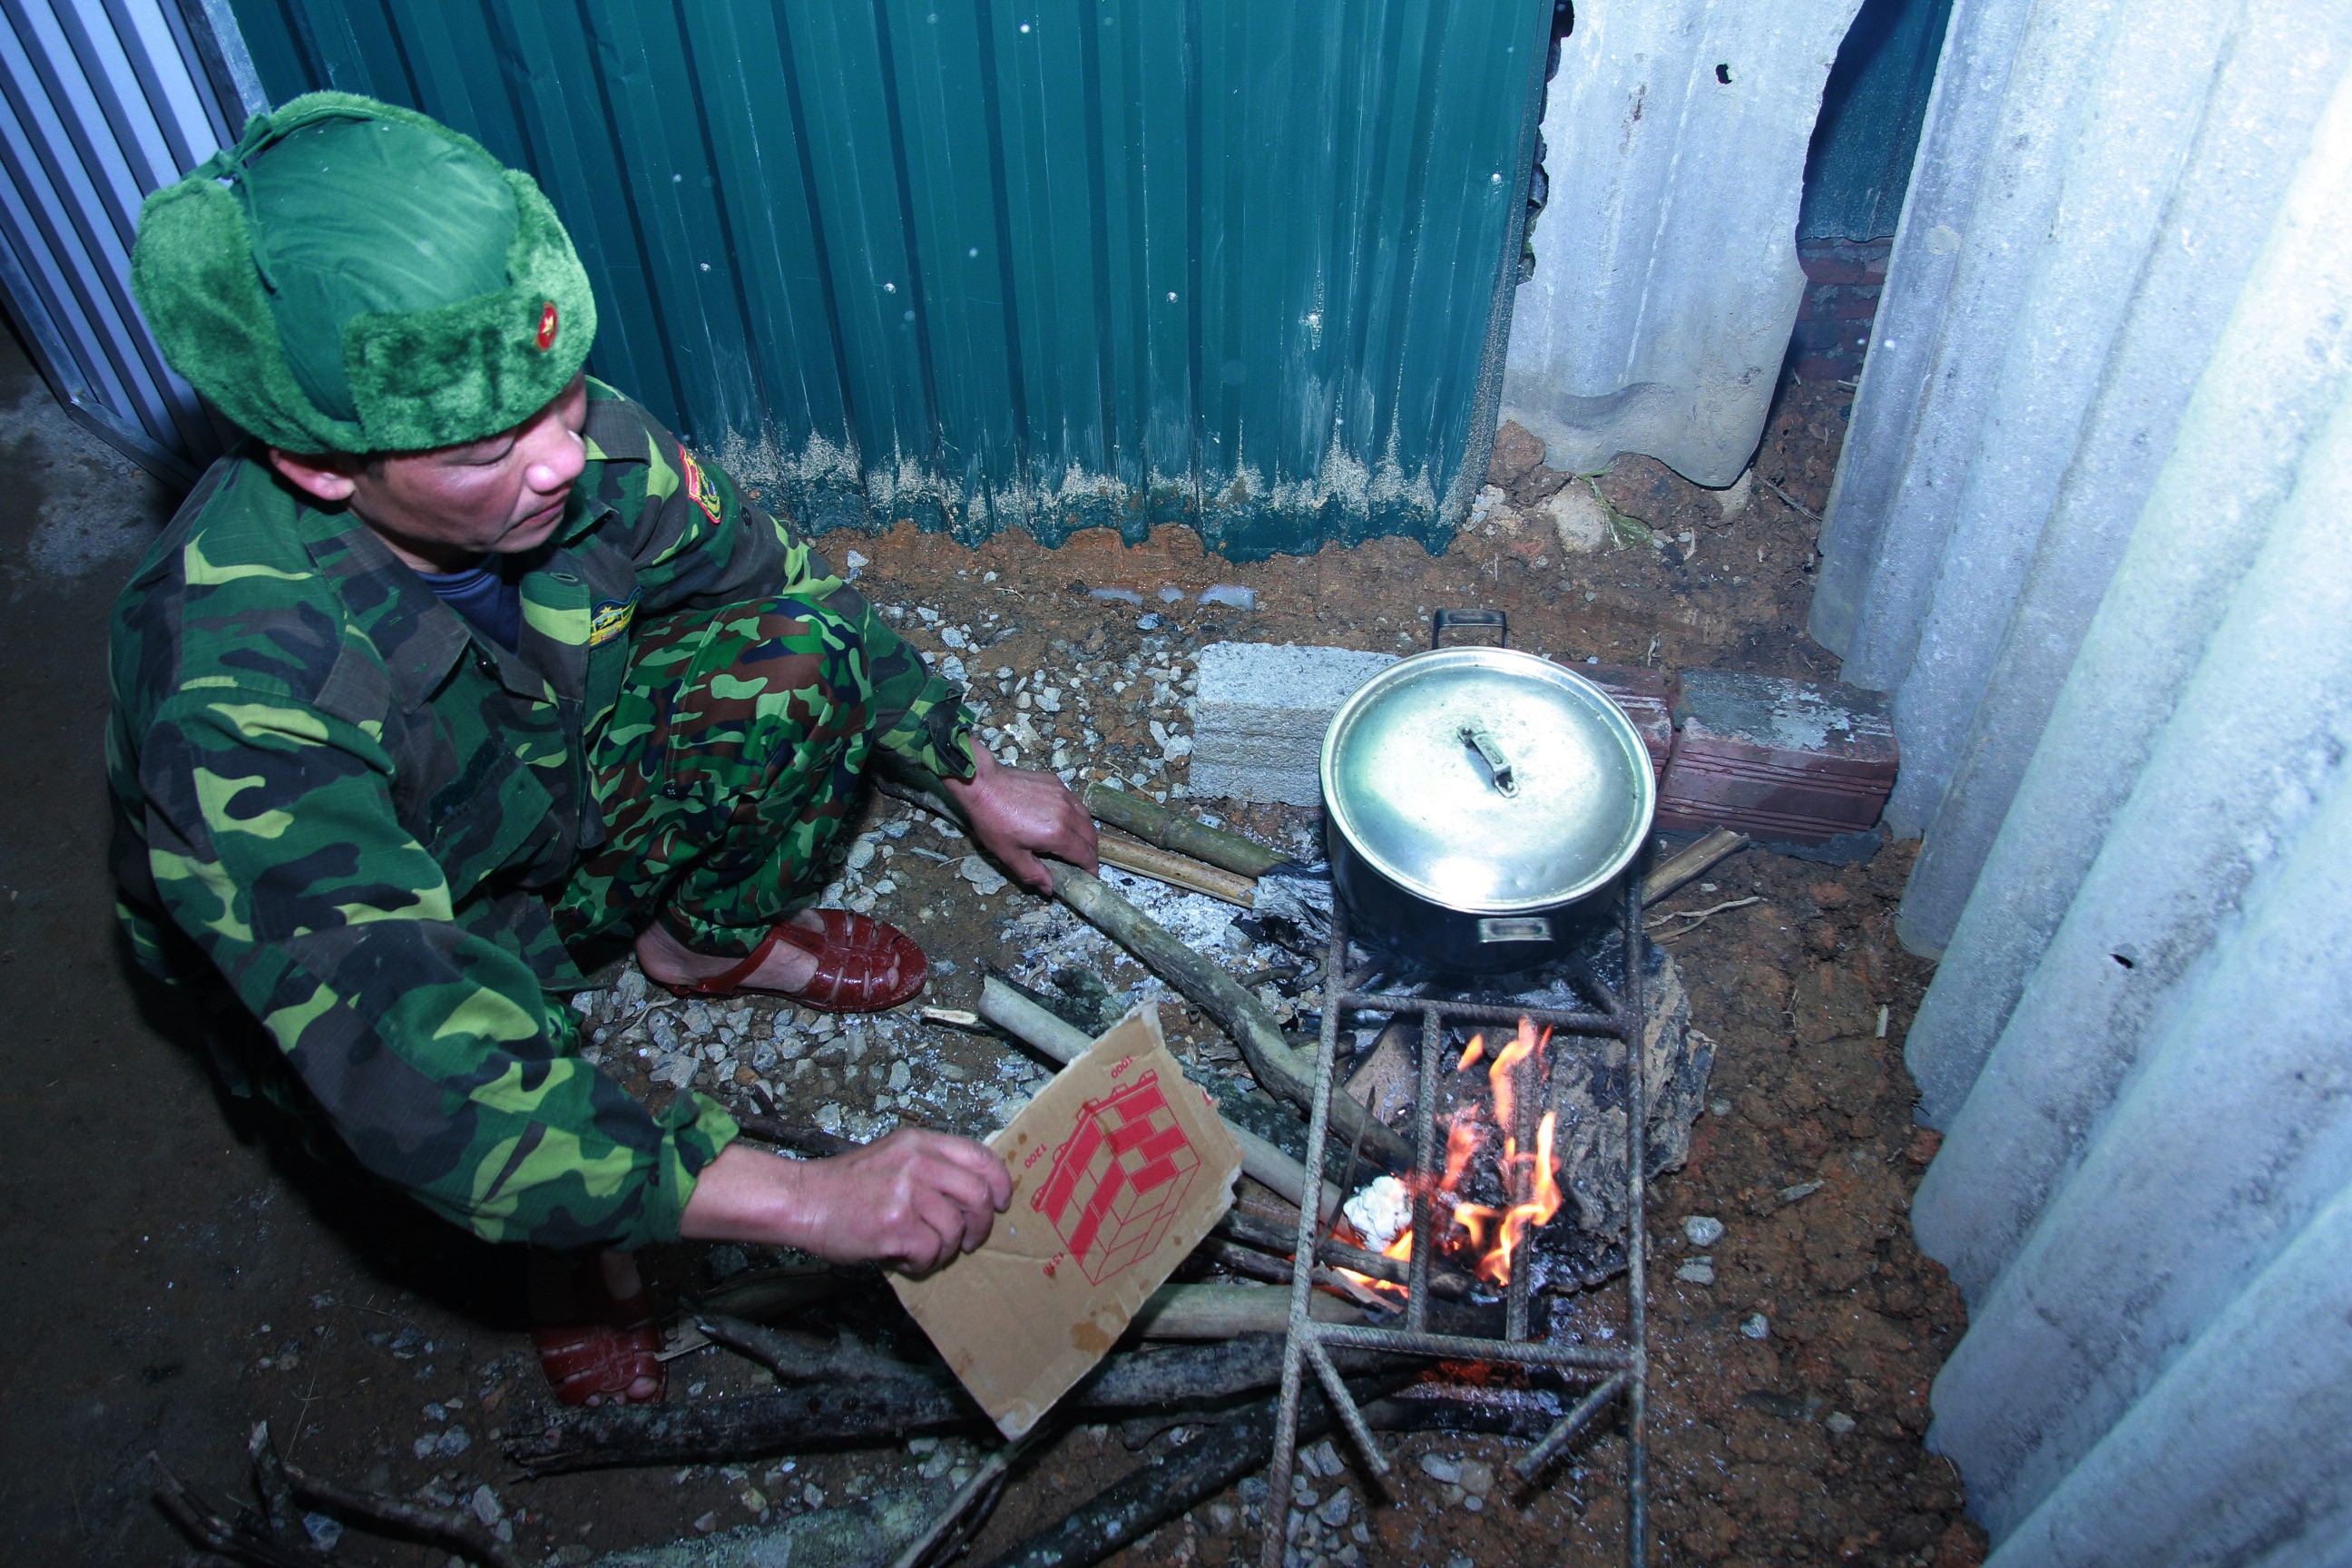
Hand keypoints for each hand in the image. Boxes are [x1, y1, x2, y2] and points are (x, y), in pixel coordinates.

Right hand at [679, 1130, 1012, 1274]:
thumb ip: (930, 1166)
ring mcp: (906, 1192)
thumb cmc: (844, 1186)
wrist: (802, 1200)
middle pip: (978, 1194)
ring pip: (955, 1228)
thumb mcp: (892, 1157)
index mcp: (919, 1143)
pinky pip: (931, 1251)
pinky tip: (903, 1259)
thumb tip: (973, 1194)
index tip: (1001, 1202)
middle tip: (969, 1241)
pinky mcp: (895, 1224)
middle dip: (980, 1225)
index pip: (980, 1156)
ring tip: (922, 1251)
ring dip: (944, 1249)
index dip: (999, 1182)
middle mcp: (917, 1162)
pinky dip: (922, 1262)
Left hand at [940, 746, 1098, 893]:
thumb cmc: (993, 819)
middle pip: (1091, 836)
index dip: (1091, 868)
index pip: (1085, 855)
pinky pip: (1074, 801)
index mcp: (1057, 834)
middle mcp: (1066, 813)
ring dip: (1086, 832)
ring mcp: (1063, 795)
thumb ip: (1032, 873)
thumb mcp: (1009, 854)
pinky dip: (1075, 814)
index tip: (1091, 876)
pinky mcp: (1056, 783)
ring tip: (1076, 842)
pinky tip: (1062, 819)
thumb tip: (1049, 888)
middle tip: (1083, 861)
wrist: (983, 784)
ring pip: (1086, 817)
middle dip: (1091, 852)